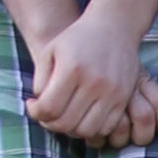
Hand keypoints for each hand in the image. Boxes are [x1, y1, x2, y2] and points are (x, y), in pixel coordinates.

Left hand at [27, 3, 157, 146]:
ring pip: (86, 130)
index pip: (49, 108)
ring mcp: (112, 92)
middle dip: (50, 123)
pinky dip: (92, 128)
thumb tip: (39, 108)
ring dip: (71, 129)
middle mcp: (94, 82)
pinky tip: (83, 115)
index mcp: (72, 69)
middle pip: (66, 123)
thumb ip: (40, 80)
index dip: (35, 112)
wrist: (114, 26)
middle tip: (47, 113)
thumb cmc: (76, 38)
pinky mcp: (124, 98)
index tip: (33, 104)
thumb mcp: (50, 51)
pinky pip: (106, 127)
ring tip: (65, 115)